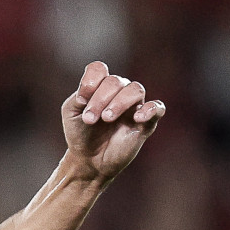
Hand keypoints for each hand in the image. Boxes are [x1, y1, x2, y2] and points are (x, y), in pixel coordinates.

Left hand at [61, 61, 165, 183]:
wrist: (89, 159)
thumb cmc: (80, 132)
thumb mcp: (71, 113)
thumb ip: (79, 97)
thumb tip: (91, 92)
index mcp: (99, 87)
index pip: (99, 69)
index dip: (91, 80)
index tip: (81, 100)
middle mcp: (118, 92)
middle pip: (116, 81)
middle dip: (100, 99)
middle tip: (89, 119)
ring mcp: (134, 106)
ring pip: (136, 89)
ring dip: (119, 102)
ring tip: (106, 119)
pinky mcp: (146, 122)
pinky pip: (157, 107)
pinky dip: (150, 109)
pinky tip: (137, 117)